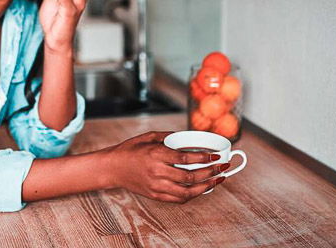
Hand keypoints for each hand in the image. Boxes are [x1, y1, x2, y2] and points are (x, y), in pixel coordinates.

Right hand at [105, 131, 227, 202]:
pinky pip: (178, 199)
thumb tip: (185, 137)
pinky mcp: (155, 195)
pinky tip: (201, 189)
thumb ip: (167, 137)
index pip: (186, 159)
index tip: (215, 156)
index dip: (204, 159)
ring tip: (217, 180)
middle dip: (211, 172)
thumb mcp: (147, 137)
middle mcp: (157, 172)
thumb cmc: (129, 150)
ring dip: (206, 187)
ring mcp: (156, 186)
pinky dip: (192, 195)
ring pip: (187, 192)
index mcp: (156, 154)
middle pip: (190, 176)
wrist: (113, 167)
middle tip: (222, 167)